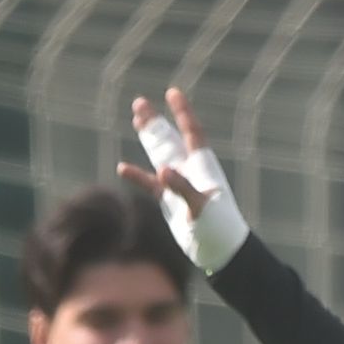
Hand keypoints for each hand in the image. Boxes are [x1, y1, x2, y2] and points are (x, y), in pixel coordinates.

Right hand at [118, 84, 248, 270]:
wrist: (221, 251)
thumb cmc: (219, 227)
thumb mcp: (202, 207)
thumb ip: (182, 187)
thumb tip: (162, 170)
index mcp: (203, 166)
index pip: (191, 132)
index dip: (182, 112)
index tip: (172, 93)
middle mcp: (190, 170)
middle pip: (170, 138)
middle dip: (156, 122)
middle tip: (139, 103)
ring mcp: (178, 184)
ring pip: (159, 155)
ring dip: (148, 139)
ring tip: (136, 119)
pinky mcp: (169, 200)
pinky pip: (150, 184)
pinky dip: (137, 176)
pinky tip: (122, 168)